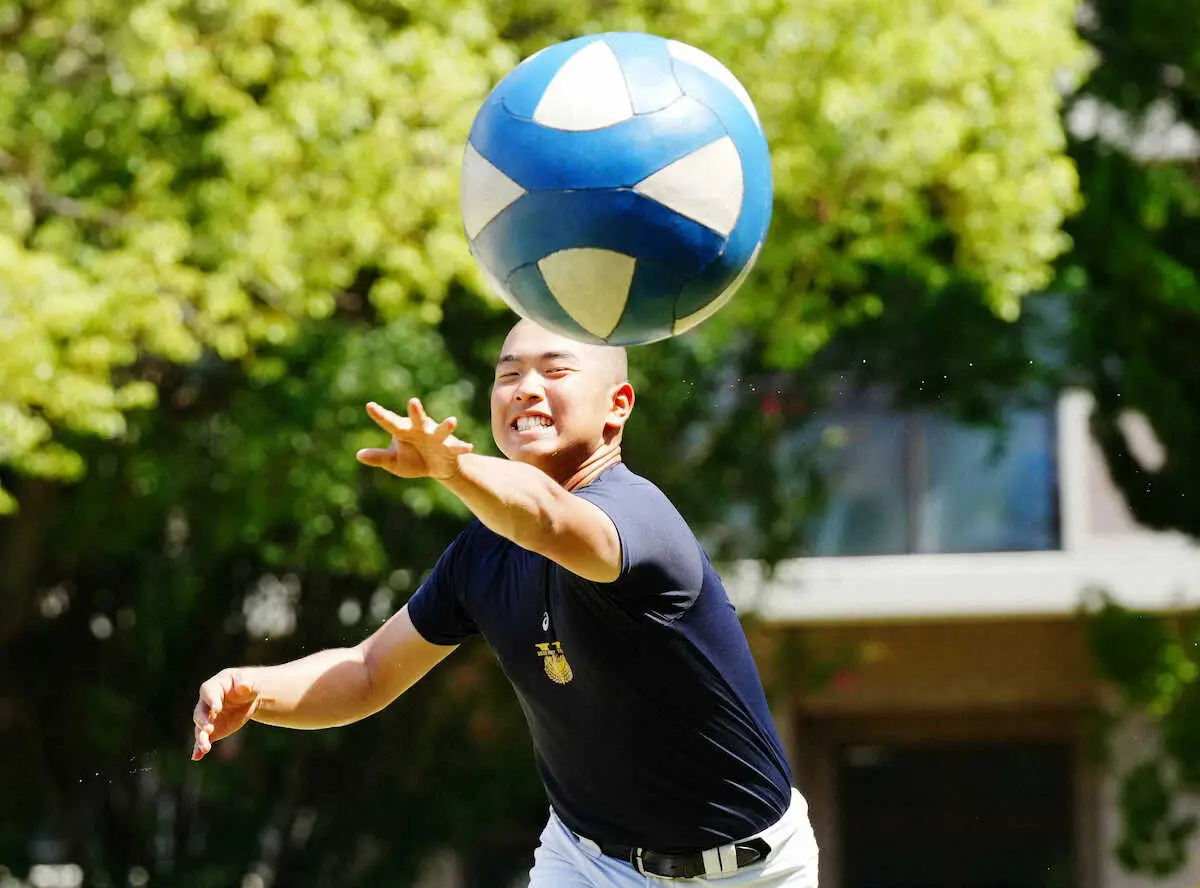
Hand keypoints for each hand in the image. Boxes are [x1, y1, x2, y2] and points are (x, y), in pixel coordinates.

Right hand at [192, 668, 258, 760]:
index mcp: (214, 686)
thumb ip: (246, 682)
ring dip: (201, 738)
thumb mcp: (248, 680)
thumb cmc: (247, 683)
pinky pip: (205, 739)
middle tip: (209, 729)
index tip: (216, 709)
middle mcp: (207, 703)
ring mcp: (209, 718)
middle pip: (200, 712)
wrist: (249, 696)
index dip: (211, 700)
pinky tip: (197, 756)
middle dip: (203, 721)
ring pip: (200, 729)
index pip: (208, 692)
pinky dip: (199, 748)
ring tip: (205, 748)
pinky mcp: (213, 730)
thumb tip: (243, 687)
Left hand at [356, 398, 473, 480]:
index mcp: (403, 430)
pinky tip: (469, 447)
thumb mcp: (394, 461)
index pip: (390, 422)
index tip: (369, 406)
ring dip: (446, 426)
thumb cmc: (413, 459)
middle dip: (416, 411)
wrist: (437, 467)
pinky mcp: (450, 447)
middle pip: (417, 418)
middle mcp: (421, 429)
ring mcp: (437, 436)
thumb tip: (358, 455)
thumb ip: (379, 457)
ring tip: (452, 421)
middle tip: (413, 402)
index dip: (380, 415)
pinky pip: (457, 447)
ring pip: (441, 430)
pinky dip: (462, 447)